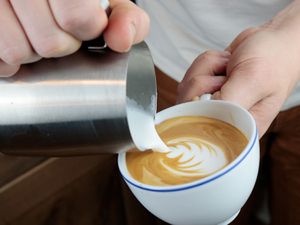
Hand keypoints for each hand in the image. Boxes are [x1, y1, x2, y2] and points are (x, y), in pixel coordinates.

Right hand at [0, 0, 148, 76]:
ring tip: (37, 36)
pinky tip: (18, 42)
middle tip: (60, 31)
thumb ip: (127, 20)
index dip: (87, 29)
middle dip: (63, 45)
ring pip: (19, 52)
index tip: (86, 26)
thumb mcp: (107, 3)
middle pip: (51, 43)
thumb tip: (120, 41)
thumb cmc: (77, 0)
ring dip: (35, 53)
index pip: (77, 16)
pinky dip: (10, 61)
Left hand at [178, 27, 299, 136]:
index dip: (202, 107)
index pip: (204, 130)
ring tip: (230, 67)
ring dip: (208, 68)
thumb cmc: (272, 62)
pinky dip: (206, 64)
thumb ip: (229, 99)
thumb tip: (202, 113)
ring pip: (187, 88)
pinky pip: (189, 76)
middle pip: (188, 107)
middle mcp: (222, 119)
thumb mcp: (254, 79)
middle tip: (228, 74)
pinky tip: (225, 64)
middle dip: (205, 80)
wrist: (273, 42)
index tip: (219, 89)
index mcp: (239, 127)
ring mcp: (209, 105)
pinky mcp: (203, 91)